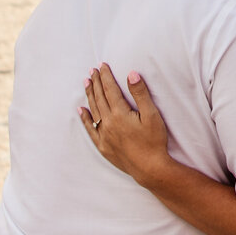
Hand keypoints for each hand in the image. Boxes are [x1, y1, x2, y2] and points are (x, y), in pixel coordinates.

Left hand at [80, 64, 174, 184]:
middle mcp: (108, 123)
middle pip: (99, 98)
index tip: (102, 65)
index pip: (109, 89)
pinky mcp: (103, 146)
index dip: (106, 76)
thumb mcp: (152, 115)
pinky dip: (85, 118)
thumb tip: (131, 74)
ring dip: (89, 95)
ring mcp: (104, 135)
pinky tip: (81, 110)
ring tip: (86, 83)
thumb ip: (140, 93)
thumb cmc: (154, 141)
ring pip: (93, 110)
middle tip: (92, 70)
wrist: (150, 168)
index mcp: (119, 113)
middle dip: (96, 82)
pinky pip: (90, 129)